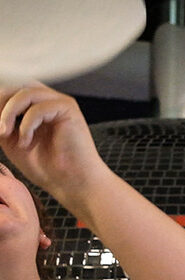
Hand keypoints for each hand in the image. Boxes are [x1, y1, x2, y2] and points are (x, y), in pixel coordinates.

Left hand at [0, 80, 104, 197]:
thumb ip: (2, 123)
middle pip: (16, 87)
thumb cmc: (48, 168)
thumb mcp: (12, 141)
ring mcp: (60, 104)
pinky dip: (26, 125)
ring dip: (9, 113)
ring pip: (25, 93)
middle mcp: (49, 102)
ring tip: (6, 134)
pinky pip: (38, 107)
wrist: (72, 182)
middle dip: (1, 106)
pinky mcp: (68, 109)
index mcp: (37, 108)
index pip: (10, 92)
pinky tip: (26, 141)